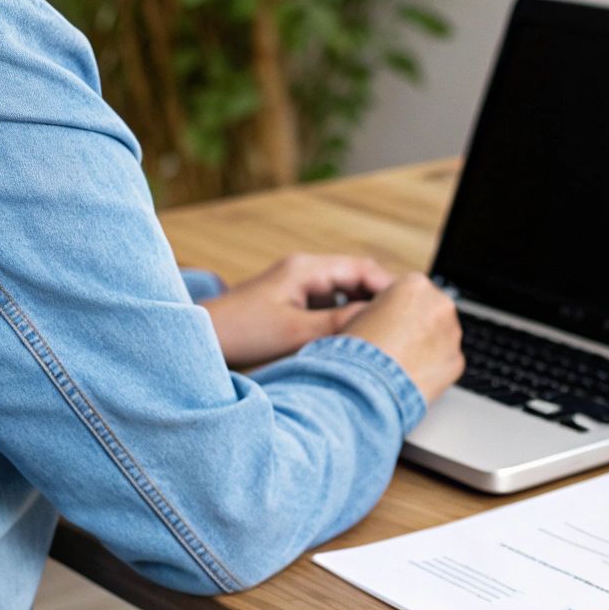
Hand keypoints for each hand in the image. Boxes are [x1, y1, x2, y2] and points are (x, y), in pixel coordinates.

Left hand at [202, 254, 393, 367]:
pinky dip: (342, 320)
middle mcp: (303, 273)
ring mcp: (296, 288)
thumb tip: (377, 322)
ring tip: (379, 335)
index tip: (409, 308)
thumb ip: (339, 324)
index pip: (363, 268)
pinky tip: (349, 341)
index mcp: (306, 269)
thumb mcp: (297, 332)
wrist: (199, 339)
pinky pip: (327, 307)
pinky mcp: (289, 304)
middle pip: (356, 280)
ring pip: (343, 295)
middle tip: (401, 324)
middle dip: (380, 301)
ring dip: (360, 312)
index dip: (390, 287)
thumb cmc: (239, 332)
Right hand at [340, 273, 463, 406]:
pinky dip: (433, 366)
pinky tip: (411, 373)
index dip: (399, 307)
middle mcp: (440, 305)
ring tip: (400, 361)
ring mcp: (452, 334)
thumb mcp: (358, 314)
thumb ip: (383, 306)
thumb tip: (389, 313)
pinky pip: (446, 360)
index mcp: (415, 285)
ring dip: (427, 345)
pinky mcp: (456, 361)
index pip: (412, 289)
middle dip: (419, 324)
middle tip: (396, 342)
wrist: (366, 388)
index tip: (391, 319)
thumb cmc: (357, 352)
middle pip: (432, 310)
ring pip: (442, 335)